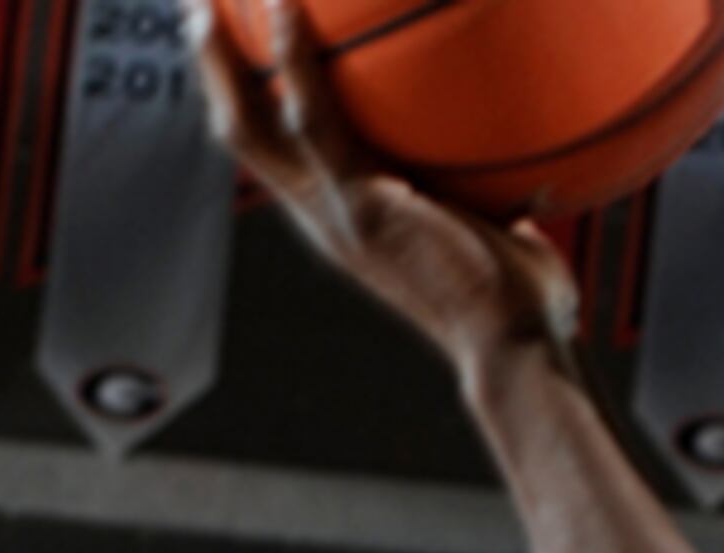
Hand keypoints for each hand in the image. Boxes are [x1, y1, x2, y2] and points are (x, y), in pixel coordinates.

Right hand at [190, 0, 576, 392]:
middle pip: (241, 132)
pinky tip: (288, 10)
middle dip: (214, 68)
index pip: (277, 154)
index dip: (250, 101)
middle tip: (201, 5)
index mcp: (342, 219)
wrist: (518, 348)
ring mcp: (335, 213)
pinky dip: (294, 65)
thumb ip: (482, 194)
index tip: (241, 48)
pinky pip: (313, 120)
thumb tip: (522, 156)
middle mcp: (322, 216)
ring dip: (224, 58)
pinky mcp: (362, 207)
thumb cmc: (520, 301)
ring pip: (251, 125)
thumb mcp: (490, 229)